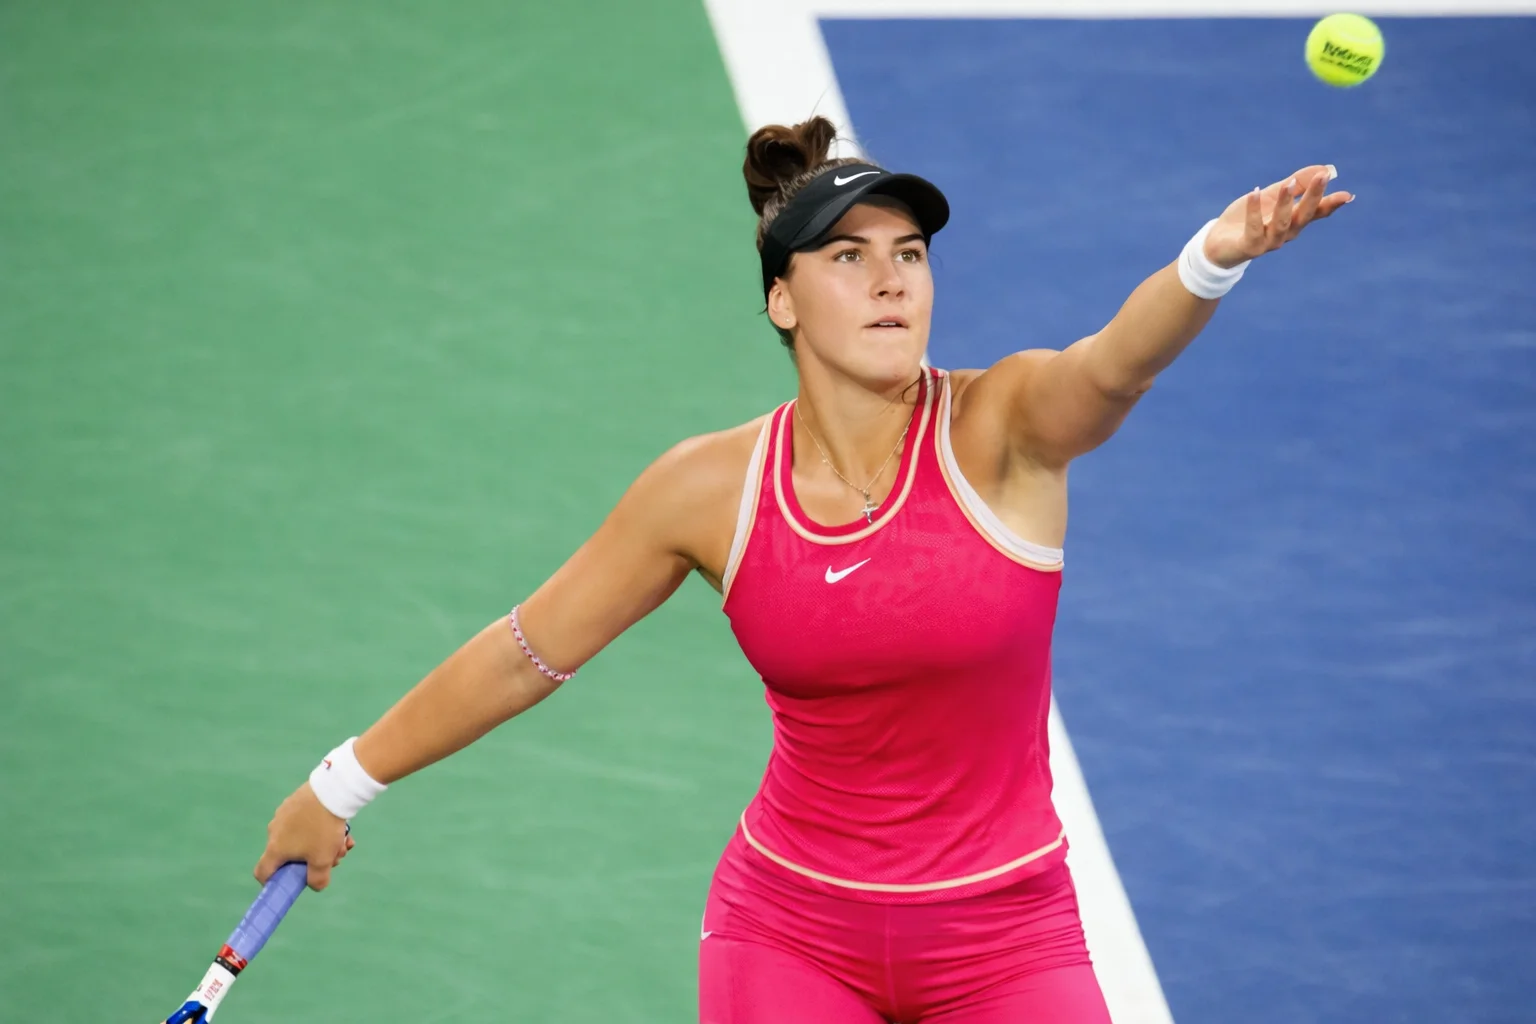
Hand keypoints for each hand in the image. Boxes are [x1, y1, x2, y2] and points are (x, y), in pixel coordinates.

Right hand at [254, 782, 354, 890]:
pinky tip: (343, 827)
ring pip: (302, 838)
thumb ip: (317, 879)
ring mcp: (284, 814)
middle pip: (290, 856)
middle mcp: (274, 831)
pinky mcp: (295, 802)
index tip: (292, 882)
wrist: (331, 791)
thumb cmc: (322, 829)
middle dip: (313, 860)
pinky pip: (306, 822)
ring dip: (322, 844)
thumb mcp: (323, 860)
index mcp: (275, 848)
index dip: (273, 883)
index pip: (262, 872)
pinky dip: (321, 828)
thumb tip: (315, 885)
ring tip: (344, 841)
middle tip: (335, 858)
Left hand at [1204, 165, 1352, 268]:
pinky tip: (1254, 192)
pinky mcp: (1249, 247)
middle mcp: (1285, 234)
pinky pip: (1254, 229)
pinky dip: (1254, 211)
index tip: (1347, 194)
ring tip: (1288, 184)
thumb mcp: (1272, 196)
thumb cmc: (1247, 219)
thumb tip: (1325, 168)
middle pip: (1303, 216)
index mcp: (1293, 222)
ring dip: (1285, 203)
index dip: (1331, 204)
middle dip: (1314, 197)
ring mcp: (1268, 243)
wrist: (1217, 244)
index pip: (1316, 213)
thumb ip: (1296, 183)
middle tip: (1323, 176)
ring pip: (1281, 224)